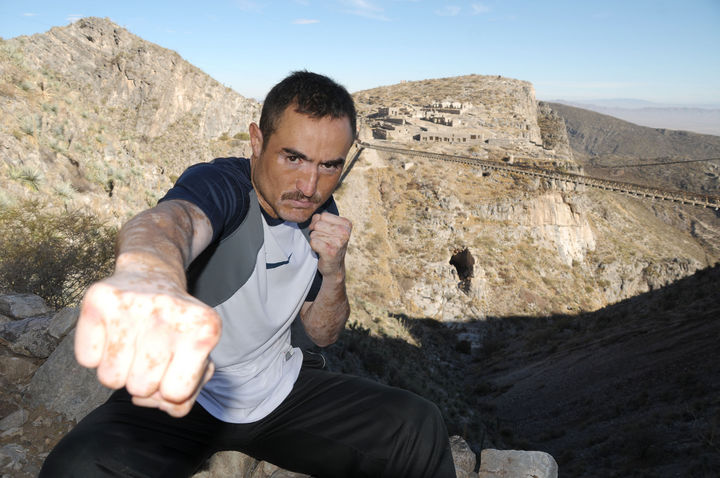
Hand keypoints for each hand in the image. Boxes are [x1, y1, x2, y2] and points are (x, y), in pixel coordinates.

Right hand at [74, 271, 220, 416]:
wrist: (152, 274)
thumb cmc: (176, 327)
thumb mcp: (197, 357)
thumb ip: (187, 394)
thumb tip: (166, 404)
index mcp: (205, 330)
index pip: (176, 394)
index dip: (169, 387)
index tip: (173, 365)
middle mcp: (170, 314)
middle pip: (140, 388)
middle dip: (143, 378)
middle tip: (150, 351)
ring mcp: (134, 304)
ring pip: (110, 379)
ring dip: (118, 369)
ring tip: (132, 344)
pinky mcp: (100, 300)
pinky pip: (86, 359)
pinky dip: (96, 353)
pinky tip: (113, 332)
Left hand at [308, 212, 351, 277]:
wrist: (335, 266)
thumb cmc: (331, 244)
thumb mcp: (329, 228)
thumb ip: (320, 219)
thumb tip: (313, 223)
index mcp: (346, 224)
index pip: (323, 215)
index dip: (319, 223)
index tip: (324, 231)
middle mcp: (344, 233)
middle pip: (318, 224)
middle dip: (316, 232)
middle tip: (324, 240)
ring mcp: (338, 242)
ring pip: (314, 234)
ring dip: (316, 240)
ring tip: (323, 246)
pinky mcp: (331, 251)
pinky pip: (313, 242)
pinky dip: (314, 247)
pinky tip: (321, 251)